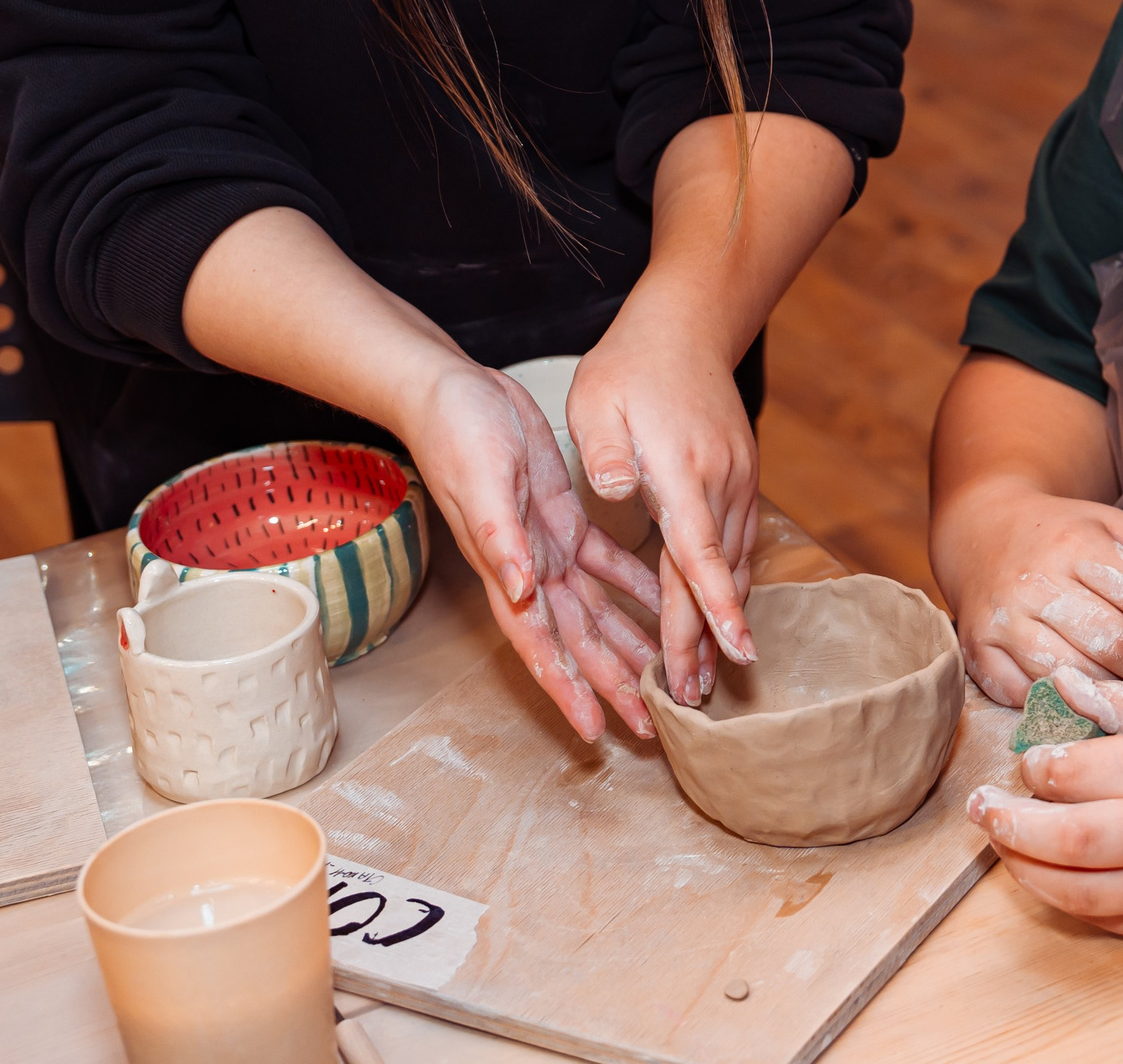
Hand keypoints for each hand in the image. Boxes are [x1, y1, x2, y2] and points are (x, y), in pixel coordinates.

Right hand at [401, 362, 664, 741]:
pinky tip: (666, 599)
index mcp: (506, 570)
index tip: (596, 730)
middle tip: (653, 722)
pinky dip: (635, 584)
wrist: (453, 391)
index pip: (541, 644)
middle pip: (578, 641)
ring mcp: (548, 547)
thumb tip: (518, 589)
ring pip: (597, 609)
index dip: (568, 689)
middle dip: (612, 683)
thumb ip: (499, 537)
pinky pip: (607, 562)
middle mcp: (529, 570)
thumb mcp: (480, 481)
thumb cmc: (456, 434)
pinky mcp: (565, 519)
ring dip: (630, 643)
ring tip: (668, 676)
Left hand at [565, 312, 759, 706]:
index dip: (715, 608)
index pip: (702, 553)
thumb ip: (604, 450)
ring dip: (721, 619)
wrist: (689, 326)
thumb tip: (609, 490)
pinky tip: (718, 612)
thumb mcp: (598, 402)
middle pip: (718, 575)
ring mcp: (738, 482)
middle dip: (708, 640)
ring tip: (705, 672)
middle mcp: (720, 484)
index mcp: (682, 474)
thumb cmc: (631, 366)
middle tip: (691, 696)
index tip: (734, 654)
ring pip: (735, 564)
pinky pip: (739, 544)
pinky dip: (728, 584)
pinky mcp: (740, 479)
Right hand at [936, 479, 1122, 705]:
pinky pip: (1033, 699)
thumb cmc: (1063, 535)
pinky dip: (1070, 708)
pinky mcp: (979, 655)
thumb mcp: (1116, 527)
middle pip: (1115, 646)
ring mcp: (1003, 623)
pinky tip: (1098, 704)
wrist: (982, 532)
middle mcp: (1035, 583)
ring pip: (1077, 679)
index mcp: (1075, 544)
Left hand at [965, 666, 1122, 936]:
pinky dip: (1065, 901)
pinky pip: (1110, 920)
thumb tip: (1058, 684)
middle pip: (1068, 839)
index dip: (1037, 768)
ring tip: (1000, 842)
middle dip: (1010, 824)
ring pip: (1079, 891)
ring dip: (1026, 869)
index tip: (1025, 760)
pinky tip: (1044, 876)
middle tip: (980, 807)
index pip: (1079, 773)